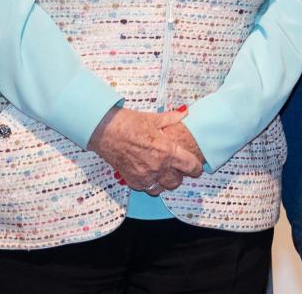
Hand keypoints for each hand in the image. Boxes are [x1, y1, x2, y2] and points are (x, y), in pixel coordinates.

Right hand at [88, 106, 203, 194]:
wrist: (105, 131)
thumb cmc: (129, 123)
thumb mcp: (154, 119)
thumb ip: (172, 118)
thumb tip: (185, 112)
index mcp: (167, 151)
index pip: (191, 167)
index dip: (196, 167)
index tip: (196, 166)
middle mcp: (158, 167)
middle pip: (178, 182)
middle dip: (180, 175)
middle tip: (178, 167)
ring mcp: (144, 176)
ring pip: (163, 188)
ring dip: (165, 182)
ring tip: (164, 172)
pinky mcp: (132, 180)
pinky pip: (147, 189)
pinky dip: (151, 184)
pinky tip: (149, 174)